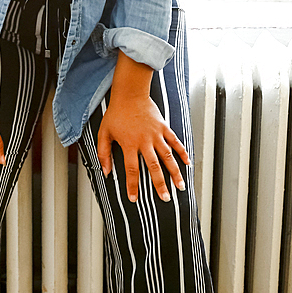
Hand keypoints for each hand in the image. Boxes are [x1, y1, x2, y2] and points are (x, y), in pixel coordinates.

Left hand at [96, 51, 189, 202]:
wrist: (130, 94)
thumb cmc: (116, 113)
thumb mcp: (104, 133)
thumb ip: (103, 153)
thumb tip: (105, 171)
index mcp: (129, 144)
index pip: (132, 169)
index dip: (132, 185)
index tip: (134, 198)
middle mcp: (145, 141)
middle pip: (154, 166)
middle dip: (160, 184)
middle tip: (165, 198)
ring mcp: (156, 134)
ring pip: (168, 156)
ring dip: (175, 172)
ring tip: (181, 186)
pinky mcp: (163, 127)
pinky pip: (175, 141)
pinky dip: (182, 152)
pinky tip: (188, 163)